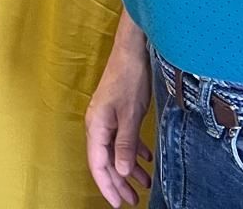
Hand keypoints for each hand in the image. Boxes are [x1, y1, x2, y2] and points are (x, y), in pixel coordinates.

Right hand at [86, 15, 153, 206]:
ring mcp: (107, 117)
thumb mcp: (130, 113)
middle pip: (106, 160)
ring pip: (115, 150)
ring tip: (145, 184)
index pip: (98, 164)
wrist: (133, 48)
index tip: (118, 204)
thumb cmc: (130, 77)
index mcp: (96, 125)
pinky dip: (133, 151)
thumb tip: (121, 170)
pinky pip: (123, 138)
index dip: (107, 186)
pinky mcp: (117, 111)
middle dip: (119, 182)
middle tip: (133, 200)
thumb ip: (124, 143)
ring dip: (129, 168)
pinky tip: (145, 157)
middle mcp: (98, 124)